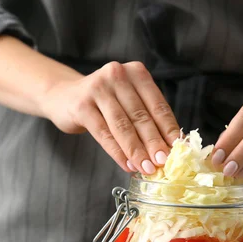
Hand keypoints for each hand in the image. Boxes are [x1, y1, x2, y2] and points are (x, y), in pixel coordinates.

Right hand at [41, 61, 180, 173]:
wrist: (64, 97)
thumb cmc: (105, 103)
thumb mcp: (129, 102)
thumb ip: (148, 118)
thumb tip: (170, 148)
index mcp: (136, 72)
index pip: (158, 105)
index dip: (168, 130)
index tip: (178, 150)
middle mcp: (117, 75)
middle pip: (141, 116)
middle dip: (154, 143)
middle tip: (164, 163)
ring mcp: (97, 88)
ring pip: (123, 126)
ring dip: (137, 151)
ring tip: (147, 168)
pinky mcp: (81, 105)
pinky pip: (103, 133)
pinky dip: (117, 153)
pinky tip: (127, 165)